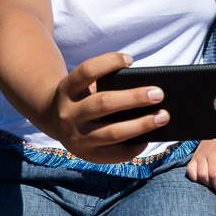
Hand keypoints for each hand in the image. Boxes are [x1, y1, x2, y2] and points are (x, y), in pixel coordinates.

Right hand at [47, 52, 169, 163]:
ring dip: (141, 125)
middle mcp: (69, 113)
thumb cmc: (83, 95)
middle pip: (103, 103)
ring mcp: (76, 137)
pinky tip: (148, 138)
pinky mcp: (86, 155)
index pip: (87, 71)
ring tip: (163, 117)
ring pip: (112, 133)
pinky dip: (133, 147)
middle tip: (159, 94)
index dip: (109, 62)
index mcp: (68, 89)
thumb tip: (148, 88)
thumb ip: (108, 81)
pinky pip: (114, 154)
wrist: (52, 118)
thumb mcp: (85, 83)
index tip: (131, 59)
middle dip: (134, 98)